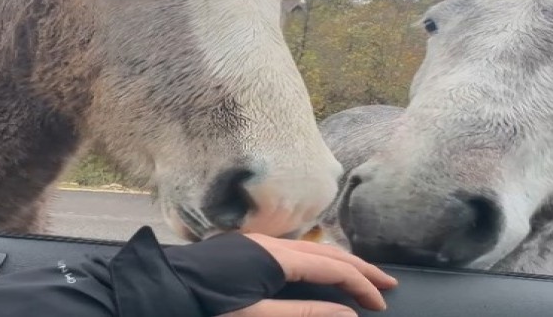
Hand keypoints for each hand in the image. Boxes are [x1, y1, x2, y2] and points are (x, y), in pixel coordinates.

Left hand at [220, 235, 397, 316]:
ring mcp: (260, 242)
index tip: (382, 304)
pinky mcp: (249, 246)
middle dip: (359, 268)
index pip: (333, 268)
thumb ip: (304, 314)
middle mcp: (273, 244)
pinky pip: (296, 251)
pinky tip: (321, 271)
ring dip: (340, 262)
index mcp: (277, 259)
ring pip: (312, 249)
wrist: (165, 286)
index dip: (361, 285)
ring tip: (362, 277)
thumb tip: (347, 314)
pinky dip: (318, 261)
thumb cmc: (208, 306)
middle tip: (387, 285)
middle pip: (327, 253)